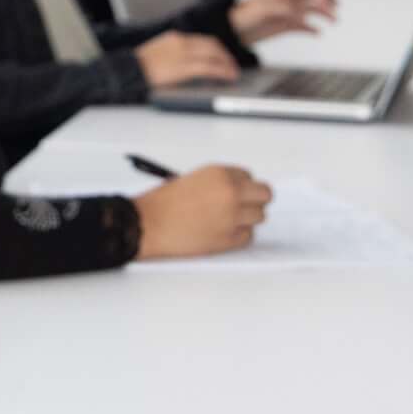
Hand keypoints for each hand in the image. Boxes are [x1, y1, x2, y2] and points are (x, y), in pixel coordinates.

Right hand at [133, 164, 271, 258]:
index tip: (236, 193)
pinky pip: (247, 236)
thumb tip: (239, 192)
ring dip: (246, 219)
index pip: (250, 177)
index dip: (242, 186)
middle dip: (255, 200)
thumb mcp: (194, 179)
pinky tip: (221, 232)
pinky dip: (238, 235)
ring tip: (226, 221)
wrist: (147, 224)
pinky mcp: (228, 239)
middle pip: (264, 195)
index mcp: (221, 174)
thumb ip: (219, 183)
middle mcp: (231, 193)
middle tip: (243, 207)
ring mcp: (232, 217)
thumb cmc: (163, 203)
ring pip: (259, 217)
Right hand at [135, 31, 240, 89]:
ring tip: (233, 73)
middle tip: (232, 66)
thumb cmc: (137, 68)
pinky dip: (222, 71)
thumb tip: (188, 64)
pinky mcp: (183, 67)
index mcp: (174, 38)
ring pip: (214, 55)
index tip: (223, 57)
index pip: (203, 40)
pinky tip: (227, 76)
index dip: (217, 49)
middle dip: (225, 56)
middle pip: (212, 45)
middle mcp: (181, 42)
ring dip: (227, 64)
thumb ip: (173, 54)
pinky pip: (209, 67)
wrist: (126, 71)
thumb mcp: (157, 54)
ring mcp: (183, 54)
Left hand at [230, 0, 335, 41]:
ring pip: (311, 11)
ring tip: (334, 21)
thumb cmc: (244, 16)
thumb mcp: (261, 10)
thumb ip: (279, 8)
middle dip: (326, 1)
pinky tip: (318, 33)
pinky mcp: (284, 25)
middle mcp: (287, 1)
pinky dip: (312, 29)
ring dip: (323, 14)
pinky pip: (302, 25)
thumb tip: (295, 10)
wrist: (233, 31)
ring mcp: (287, 13)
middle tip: (336, 7)